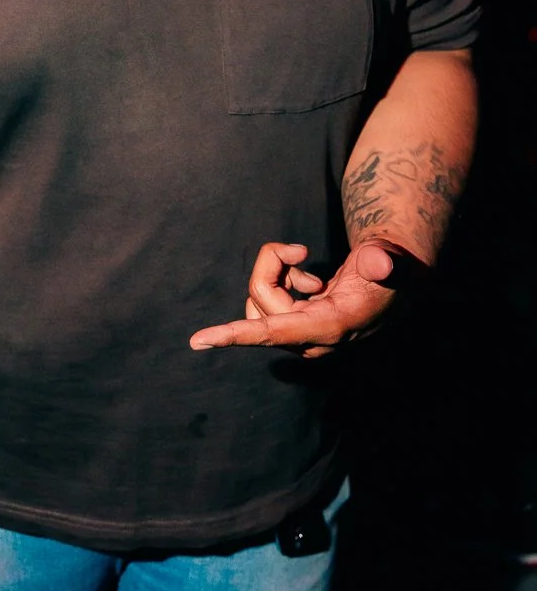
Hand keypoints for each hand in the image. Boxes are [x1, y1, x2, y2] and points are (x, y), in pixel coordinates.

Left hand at [190, 239, 405, 359]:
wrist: (391, 279)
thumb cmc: (388, 268)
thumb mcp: (389, 261)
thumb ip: (383, 262)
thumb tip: (379, 262)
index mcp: (330, 327)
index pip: (274, 331)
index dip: (237, 334)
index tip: (199, 340)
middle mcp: (312, 339)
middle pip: (262, 300)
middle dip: (271, 266)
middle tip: (298, 250)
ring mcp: (301, 337)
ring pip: (259, 300)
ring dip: (276, 273)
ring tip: (306, 268)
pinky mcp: (295, 328)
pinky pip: (265, 302)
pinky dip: (280, 279)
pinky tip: (308, 282)